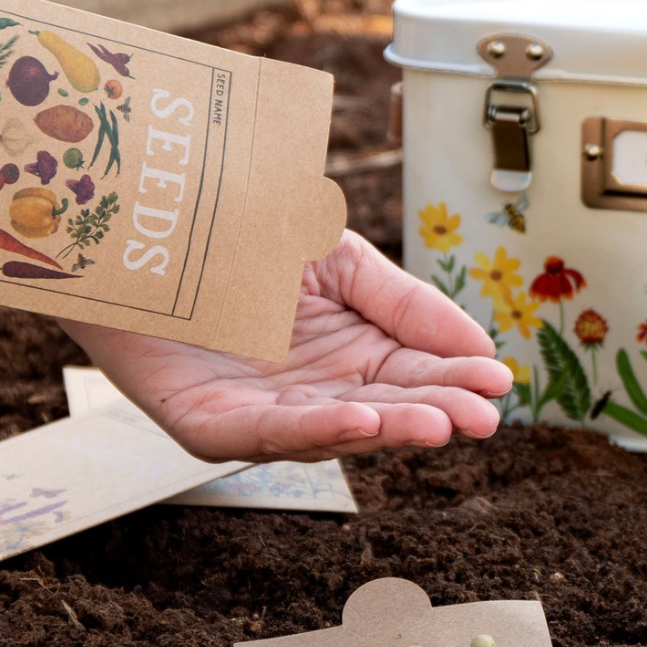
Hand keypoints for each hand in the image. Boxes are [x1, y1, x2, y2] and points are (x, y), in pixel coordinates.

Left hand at [61, 231, 513, 461]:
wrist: (148, 212)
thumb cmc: (241, 234)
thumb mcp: (339, 258)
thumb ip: (404, 303)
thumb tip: (482, 349)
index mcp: (346, 352)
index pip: (411, 373)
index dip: (454, 379)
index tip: (498, 382)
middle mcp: (307, 389)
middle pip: (380, 409)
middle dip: (431, 414)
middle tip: (481, 418)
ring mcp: (256, 409)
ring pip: (329, 430)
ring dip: (385, 429)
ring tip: (436, 423)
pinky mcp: (204, 419)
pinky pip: (260, 434)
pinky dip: (310, 430)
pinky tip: (359, 419)